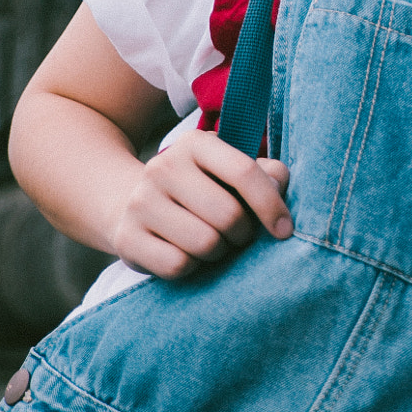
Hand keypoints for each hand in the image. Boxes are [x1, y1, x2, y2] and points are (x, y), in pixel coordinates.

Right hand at [110, 129, 292, 278]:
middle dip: (243, 234)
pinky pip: (178, 265)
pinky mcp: (126, 238)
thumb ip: (266, 174)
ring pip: (205, 244)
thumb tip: (279, 187)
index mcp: (196, 144)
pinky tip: (187, 254)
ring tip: (213, 244)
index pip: (244, 172)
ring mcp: (140, 202)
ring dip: (219, 252)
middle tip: (238, 235)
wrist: (133, 205)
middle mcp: (163, 166)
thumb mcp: (231, 172)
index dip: (271, 205)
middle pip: (228, 215)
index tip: (284, 230)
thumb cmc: (201, 190)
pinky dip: (192, 267)